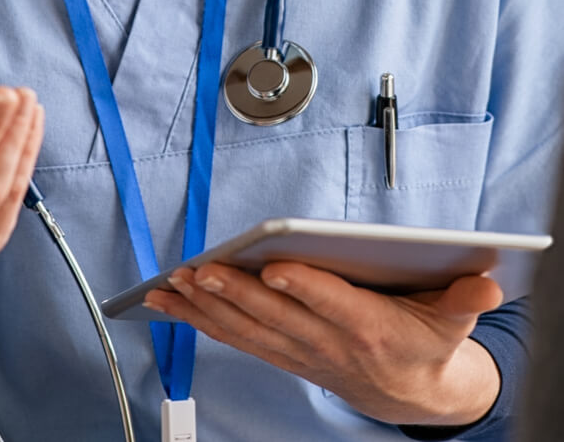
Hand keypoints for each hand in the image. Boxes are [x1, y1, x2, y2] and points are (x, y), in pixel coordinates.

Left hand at [145, 262, 502, 428]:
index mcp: (368, 326)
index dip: (303, 286)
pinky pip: (235, 337)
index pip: (331, 303)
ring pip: (247, 328)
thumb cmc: (425, 342)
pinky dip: (200, 321)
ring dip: (206, 308)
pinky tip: (171, 303)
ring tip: (173, 285)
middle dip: (236, 294)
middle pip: (277, 315)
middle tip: (202, 271)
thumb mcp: (454, 320)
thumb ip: (465, 298)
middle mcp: (327, 341)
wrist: (411, 393)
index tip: (275, 266)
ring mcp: (300, 350)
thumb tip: (486, 282)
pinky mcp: (282, 351)